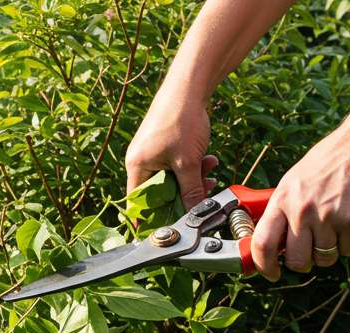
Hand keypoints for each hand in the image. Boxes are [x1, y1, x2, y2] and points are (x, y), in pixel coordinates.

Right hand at [124, 91, 219, 210]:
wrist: (189, 87)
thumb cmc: (181, 120)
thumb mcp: (188, 163)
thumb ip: (191, 192)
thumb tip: (194, 216)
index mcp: (137, 167)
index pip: (139, 204)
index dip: (152, 219)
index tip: (168, 229)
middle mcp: (141, 161)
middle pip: (160, 193)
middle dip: (184, 195)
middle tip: (204, 195)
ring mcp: (154, 153)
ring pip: (174, 180)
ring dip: (194, 180)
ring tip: (211, 170)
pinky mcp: (166, 146)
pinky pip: (179, 166)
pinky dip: (195, 167)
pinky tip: (210, 161)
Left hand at [250, 130, 349, 280]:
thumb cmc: (327, 164)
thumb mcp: (293, 182)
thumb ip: (282, 211)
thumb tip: (271, 244)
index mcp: (282, 199)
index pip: (262, 243)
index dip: (263, 265)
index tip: (271, 273)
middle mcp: (301, 210)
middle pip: (296, 260)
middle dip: (304, 262)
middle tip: (311, 251)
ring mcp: (327, 216)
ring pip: (324, 258)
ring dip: (330, 250)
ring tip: (335, 226)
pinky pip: (348, 249)